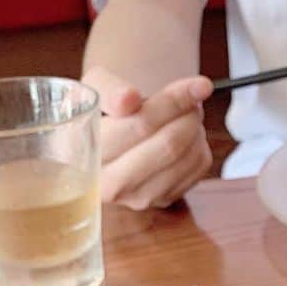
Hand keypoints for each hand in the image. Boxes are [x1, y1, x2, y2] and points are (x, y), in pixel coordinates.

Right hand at [83, 66, 213, 210]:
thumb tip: (129, 99)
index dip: (173, 102)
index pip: (140, 125)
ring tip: (187, 112)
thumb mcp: (94, 89)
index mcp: (86, 155)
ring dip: (196, 129)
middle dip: (189, 115)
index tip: (200, 85)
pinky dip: (199, 145)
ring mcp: (138, 198)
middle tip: (193, 97)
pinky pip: (197, 168)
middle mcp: (110, 185)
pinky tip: (185, 134)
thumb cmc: (101, 109)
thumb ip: (109, 90)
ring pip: (187, 158)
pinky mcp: (162, 201)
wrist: (106, 139)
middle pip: (169, 146)